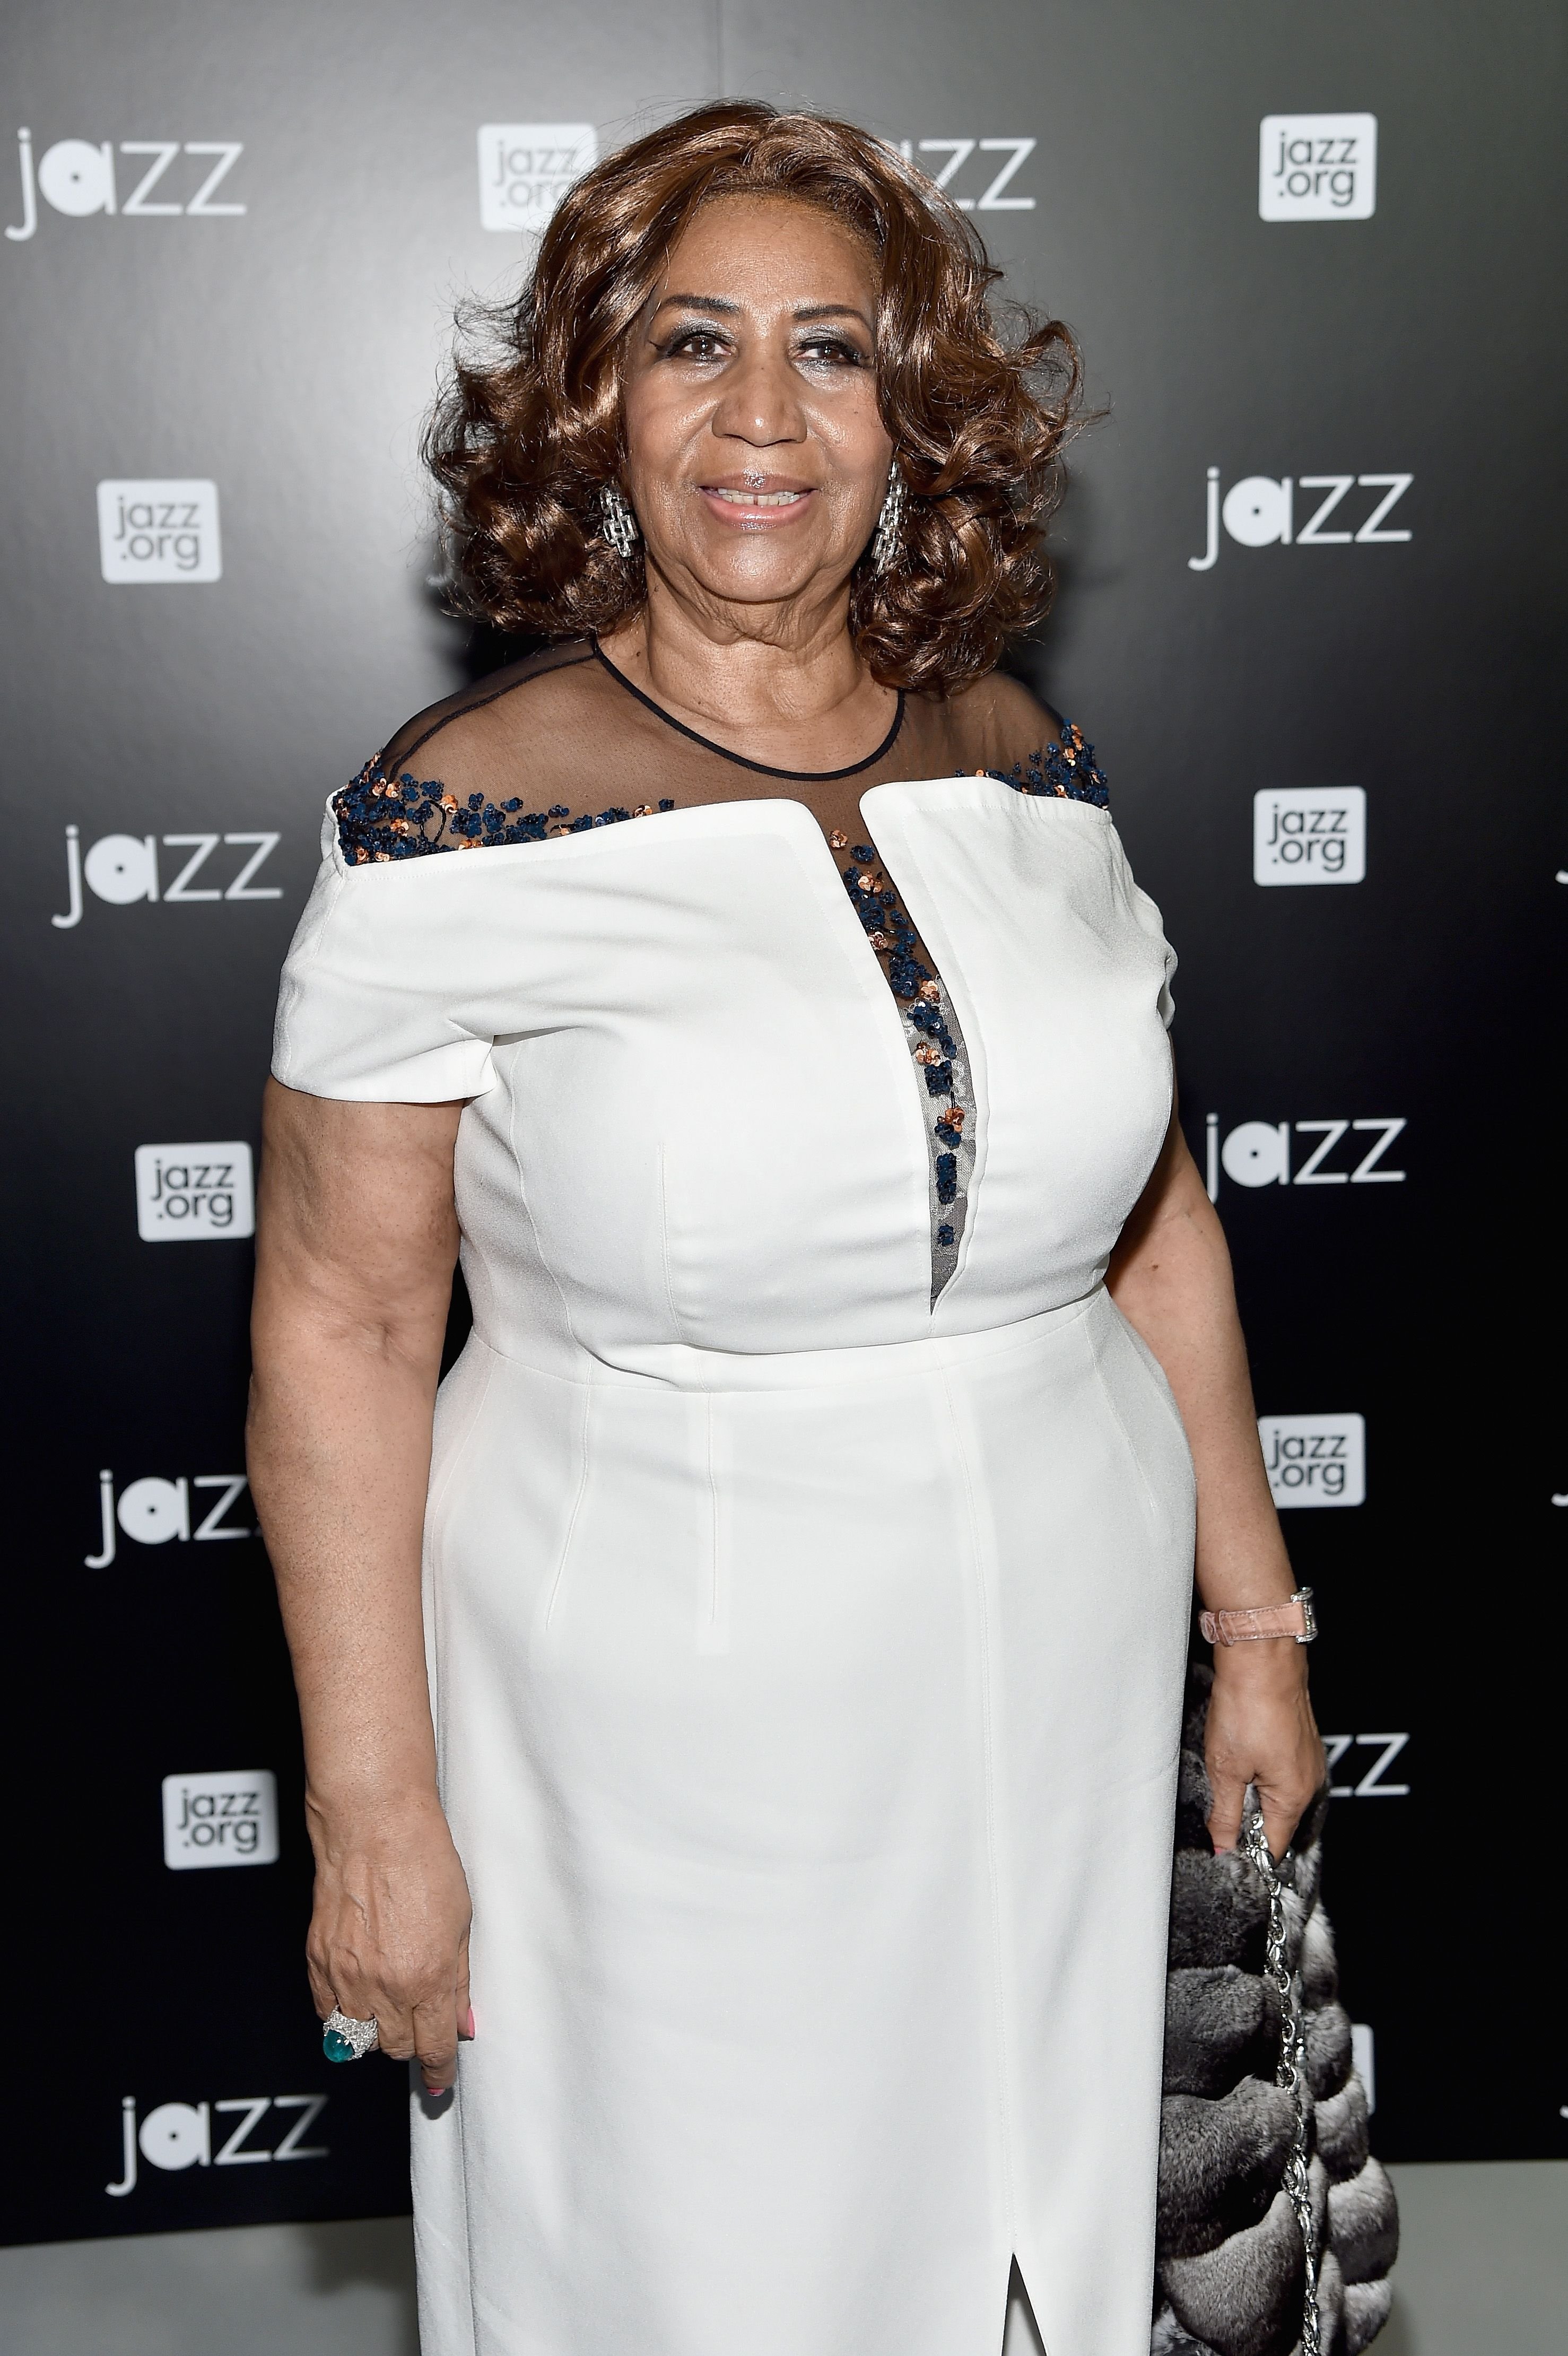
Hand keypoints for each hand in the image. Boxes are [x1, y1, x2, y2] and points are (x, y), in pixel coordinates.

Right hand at [305, 1796, 472, 2095]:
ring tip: (388, 1999)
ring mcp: (346, 1976)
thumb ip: (459, 1982)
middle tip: (418, 2019)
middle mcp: (384, 1986)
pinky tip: (356, 1990)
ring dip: (374, 2028)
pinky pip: (326, 2012)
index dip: (438, 2071)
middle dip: (410, 2040)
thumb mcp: (461, 1924)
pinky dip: (341, 2012)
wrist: (374, 1825)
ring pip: (357, 2038)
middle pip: (394, 2047)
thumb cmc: (424, 1861)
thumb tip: (462, 2026)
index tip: (439, 2081)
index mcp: (427, 1979)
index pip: (431, 2047)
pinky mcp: (317, 1961)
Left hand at [1204, 1644, 1324, 1861]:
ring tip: (1228, 1769)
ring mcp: (1308, 1759)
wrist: (1261, 1657)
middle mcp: (1310, 1781)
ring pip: (1277, 1793)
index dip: (1247, 1851)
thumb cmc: (1246, 1707)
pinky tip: (1240, 1753)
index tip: (1223, 1848)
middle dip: (1247, 1819)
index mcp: (1294, 1796)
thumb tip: (1223, 1849)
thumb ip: (1225, 1815)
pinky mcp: (1300, 1740)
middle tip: (1218, 1802)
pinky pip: (1280, 1770)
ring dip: (1252, 1791)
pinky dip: (1260, 1770)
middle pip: (1276, 1820)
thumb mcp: (1226, 1769)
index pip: (1274, 1844)